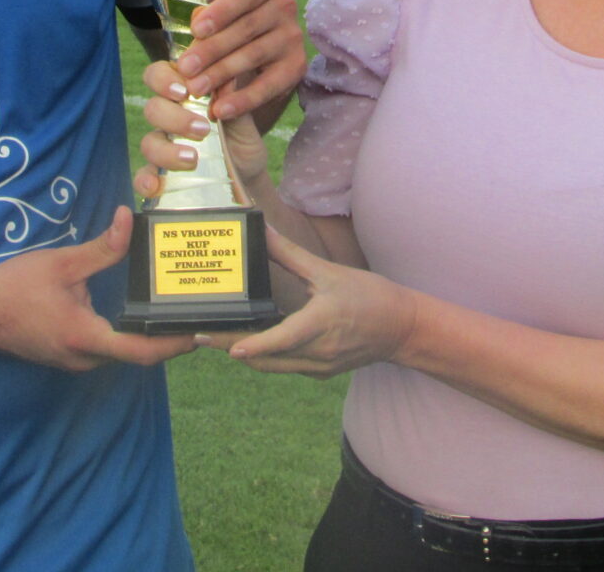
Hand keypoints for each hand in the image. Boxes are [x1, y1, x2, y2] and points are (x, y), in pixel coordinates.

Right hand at [0, 207, 197, 370]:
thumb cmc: (15, 287)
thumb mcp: (62, 262)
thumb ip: (103, 247)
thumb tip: (129, 219)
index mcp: (85, 337)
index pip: (142, 350)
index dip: (175, 344)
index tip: (201, 332)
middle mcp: (84, 358)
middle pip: (139, 356)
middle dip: (169, 339)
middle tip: (197, 315)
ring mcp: (76, 362)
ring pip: (123, 355)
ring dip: (149, 339)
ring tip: (176, 313)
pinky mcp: (70, 357)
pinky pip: (108, 352)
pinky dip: (128, 337)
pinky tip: (142, 317)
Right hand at [134, 87, 269, 201]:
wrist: (248, 177)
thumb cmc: (242, 140)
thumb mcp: (243, 121)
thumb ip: (234, 101)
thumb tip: (228, 78)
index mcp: (183, 96)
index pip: (159, 76)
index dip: (164, 79)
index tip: (185, 91)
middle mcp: (168, 119)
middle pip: (153, 109)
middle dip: (174, 118)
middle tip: (202, 129)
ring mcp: (162, 148)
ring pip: (148, 143)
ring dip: (167, 150)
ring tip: (193, 158)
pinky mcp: (160, 176)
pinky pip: (142, 177)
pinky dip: (144, 180)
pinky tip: (154, 185)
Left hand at [141, 0, 303, 121]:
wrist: (253, 38)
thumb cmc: (222, 15)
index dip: (222, 9)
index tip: (195, 27)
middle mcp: (284, 6)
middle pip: (247, 28)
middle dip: (213, 50)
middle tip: (184, 68)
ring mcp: (292, 37)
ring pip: (254, 56)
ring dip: (223, 75)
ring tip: (195, 89)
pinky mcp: (294, 66)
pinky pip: (270, 85)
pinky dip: (245, 100)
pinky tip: (220, 110)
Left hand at [211, 226, 415, 376]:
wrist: (403, 328)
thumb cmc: (370, 295)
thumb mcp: (329, 271)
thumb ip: (291, 255)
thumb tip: (263, 231)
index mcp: (321, 324)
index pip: (282, 340)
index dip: (255, 346)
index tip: (229, 348)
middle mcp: (318, 352)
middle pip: (267, 357)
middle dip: (232, 347)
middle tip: (201, 336)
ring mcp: (319, 366)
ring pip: (273, 366)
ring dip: (247, 354)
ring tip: (217, 339)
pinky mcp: (321, 371)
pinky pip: (286, 366)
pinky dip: (267, 356)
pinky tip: (251, 342)